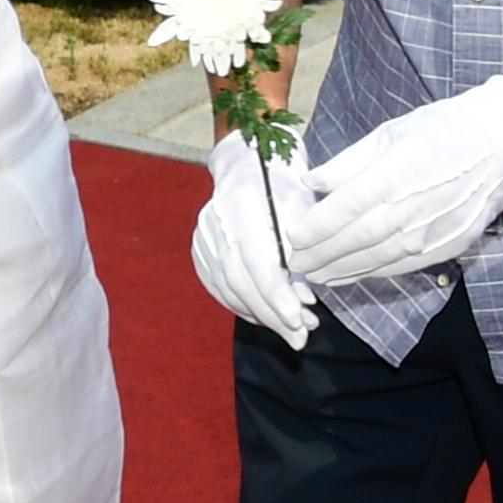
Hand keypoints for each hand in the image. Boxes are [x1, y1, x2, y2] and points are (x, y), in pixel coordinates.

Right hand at [192, 132, 317, 348]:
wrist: (249, 166)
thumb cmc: (284, 186)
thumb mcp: (302, 209)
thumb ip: (302, 252)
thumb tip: (303, 299)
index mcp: (243, 205)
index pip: (257, 260)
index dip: (276, 294)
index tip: (298, 321)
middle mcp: (216, 222)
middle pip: (240, 279)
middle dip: (272, 313)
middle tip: (301, 337)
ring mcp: (203, 237)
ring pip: (228, 287)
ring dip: (260, 315)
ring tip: (291, 330)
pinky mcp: (199, 250)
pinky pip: (218, 287)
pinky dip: (242, 305)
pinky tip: (266, 316)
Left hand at [285, 74, 502, 286]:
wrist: (500, 147)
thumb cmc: (439, 131)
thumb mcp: (388, 133)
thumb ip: (347, 163)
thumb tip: (311, 182)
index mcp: (395, 173)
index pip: (346, 208)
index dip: (316, 227)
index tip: (291, 237)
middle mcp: (413, 208)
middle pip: (357, 239)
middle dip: (321, 255)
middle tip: (295, 264)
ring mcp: (432, 232)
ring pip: (377, 258)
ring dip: (342, 270)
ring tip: (315, 275)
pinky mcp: (447, 247)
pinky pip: (401, 266)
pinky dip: (371, 272)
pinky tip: (349, 274)